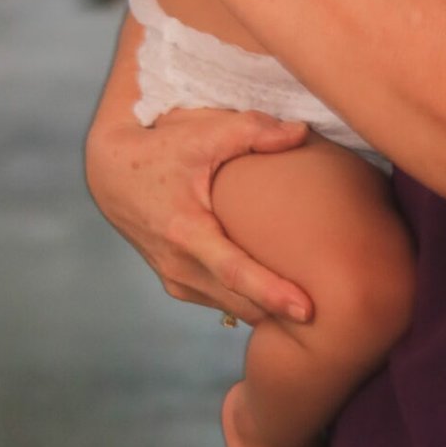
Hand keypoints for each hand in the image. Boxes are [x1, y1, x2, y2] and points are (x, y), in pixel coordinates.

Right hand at [86, 99, 314, 326]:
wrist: (112, 173)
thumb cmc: (161, 149)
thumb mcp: (202, 133)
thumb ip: (253, 131)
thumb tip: (301, 132)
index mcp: (187, 233)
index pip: (236, 272)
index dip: (273, 293)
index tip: (308, 310)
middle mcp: (180, 266)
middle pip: (242, 302)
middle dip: (282, 312)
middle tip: (333, 315)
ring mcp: (177, 280)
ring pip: (234, 307)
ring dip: (267, 310)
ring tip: (313, 311)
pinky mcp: (178, 284)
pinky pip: (222, 301)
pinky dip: (250, 301)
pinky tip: (281, 295)